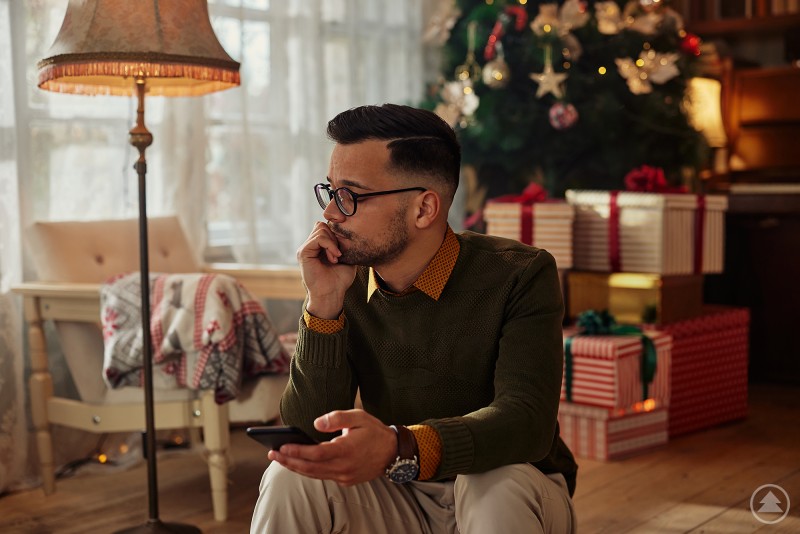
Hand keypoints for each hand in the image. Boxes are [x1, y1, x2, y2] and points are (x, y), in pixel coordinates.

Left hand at [267, 409, 396, 485]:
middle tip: (272, 453)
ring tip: (280, 459)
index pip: (315, 454)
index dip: (297, 452)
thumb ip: (336, 418)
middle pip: (310, 467)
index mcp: (346, 449)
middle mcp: (344, 466)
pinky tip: (298, 464)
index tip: (282, 447)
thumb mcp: (358, 416)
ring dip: (296, 468)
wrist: (393, 452)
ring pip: (314, 474)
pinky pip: (323, 477)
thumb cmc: (374, 431)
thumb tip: (316, 422)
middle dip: (289, 461)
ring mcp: (345, 476)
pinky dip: (308, 471)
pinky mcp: (346, 481)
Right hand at [296, 221, 356, 318]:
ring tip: (336, 258)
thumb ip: (345, 245)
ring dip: (332, 243)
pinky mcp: (303, 252)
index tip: (343, 248)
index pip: (325, 227)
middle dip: (334, 237)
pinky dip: (330, 245)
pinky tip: (334, 257)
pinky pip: (318, 238)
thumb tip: (349, 232)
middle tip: (339, 255)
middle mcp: (310, 246)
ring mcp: (305, 249)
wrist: (332, 294)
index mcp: (318, 247)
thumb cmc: (340, 280)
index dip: (335, 233)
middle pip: (322, 225)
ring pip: (320, 229)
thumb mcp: (347, 259)